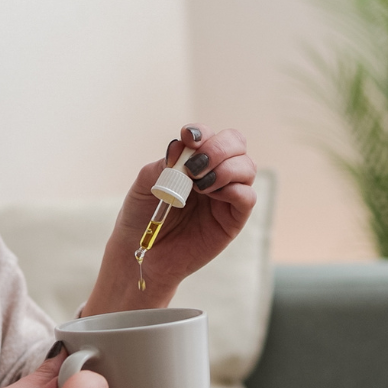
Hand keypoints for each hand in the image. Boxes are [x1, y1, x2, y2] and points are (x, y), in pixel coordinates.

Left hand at [83, 124, 255, 314]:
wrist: (139, 254)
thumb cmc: (141, 218)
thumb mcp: (145, 185)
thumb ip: (164, 164)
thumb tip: (182, 148)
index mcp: (193, 162)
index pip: (210, 135)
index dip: (201, 133)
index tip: (187, 139)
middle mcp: (214, 174)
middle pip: (236, 144)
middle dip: (218, 147)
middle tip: (194, 166)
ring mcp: (225, 196)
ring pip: (247, 167)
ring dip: (225, 168)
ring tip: (199, 185)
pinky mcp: (232, 220)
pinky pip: (248, 197)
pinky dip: (234, 190)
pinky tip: (211, 195)